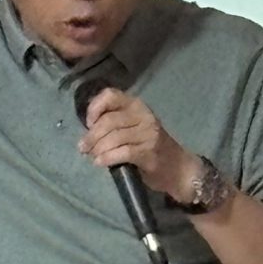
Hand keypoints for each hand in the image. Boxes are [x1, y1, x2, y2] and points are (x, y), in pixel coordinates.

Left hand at [78, 87, 199, 203]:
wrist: (179, 168)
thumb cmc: (151, 146)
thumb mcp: (134, 126)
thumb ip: (116, 122)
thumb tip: (88, 128)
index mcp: (137, 105)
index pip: (110, 95)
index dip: (94, 107)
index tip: (88, 123)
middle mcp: (143, 115)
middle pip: (108, 120)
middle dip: (92, 136)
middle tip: (83, 148)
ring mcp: (148, 134)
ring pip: (113, 137)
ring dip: (98, 149)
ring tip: (92, 156)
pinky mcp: (149, 152)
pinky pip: (122, 152)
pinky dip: (107, 158)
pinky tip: (101, 163)